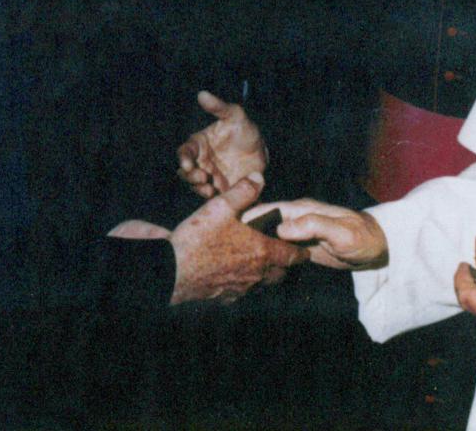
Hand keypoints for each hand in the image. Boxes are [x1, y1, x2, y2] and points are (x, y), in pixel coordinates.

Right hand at [109, 172, 307, 304]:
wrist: (169, 272)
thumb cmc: (198, 238)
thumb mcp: (221, 206)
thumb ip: (244, 191)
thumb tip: (259, 177)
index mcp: (261, 252)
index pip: (291, 256)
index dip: (300, 252)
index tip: (305, 250)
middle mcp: (255, 275)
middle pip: (279, 274)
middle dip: (283, 265)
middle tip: (283, 255)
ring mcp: (239, 289)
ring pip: (261, 285)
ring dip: (264, 275)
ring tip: (260, 263)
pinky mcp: (223, 298)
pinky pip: (241, 292)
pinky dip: (244, 284)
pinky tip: (235, 274)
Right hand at [177, 90, 267, 196]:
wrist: (262, 151)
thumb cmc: (245, 130)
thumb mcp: (235, 115)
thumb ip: (219, 107)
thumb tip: (202, 94)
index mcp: (199, 144)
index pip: (184, 152)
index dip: (183, 158)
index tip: (188, 163)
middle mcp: (200, 161)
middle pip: (185, 172)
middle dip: (189, 176)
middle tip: (202, 177)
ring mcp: (208, 176)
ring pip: (195, 186)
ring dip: (198, 188)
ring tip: (209, 187)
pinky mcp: (219, 189)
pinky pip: (210, 196)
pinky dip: (211, 197)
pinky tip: (217, 194)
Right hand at [243, 199, 386, 269]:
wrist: (376, 248)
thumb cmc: (361, 237)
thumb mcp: (339, 231)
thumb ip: (313, 226)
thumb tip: (282, 228)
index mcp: (303, 210)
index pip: (270, 210)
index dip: (250, 215)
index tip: (229, 225)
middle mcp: (297, 219)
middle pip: (266, 224)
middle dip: (247, 232)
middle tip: (225, 247)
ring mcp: (298, 234)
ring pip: (270, 238)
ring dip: (255, 246)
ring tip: (235, 260)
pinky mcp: (300, 248)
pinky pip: (279, 250)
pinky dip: (267, 256)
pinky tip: (255, 268)